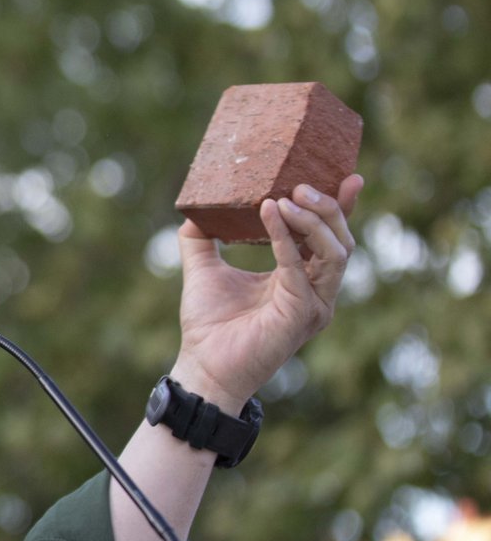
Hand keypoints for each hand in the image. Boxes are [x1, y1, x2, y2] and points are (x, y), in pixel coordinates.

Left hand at [171, 175, 363, 406]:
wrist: (202, 365)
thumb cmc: (208, 324)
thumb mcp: (204, 269)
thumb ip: (201, 238)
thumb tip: (194, 208)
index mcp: (300, 278)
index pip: (328, 236)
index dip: (340, 207)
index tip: (347, 175)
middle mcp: (315, 291)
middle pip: (340, 240)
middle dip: (327, 207)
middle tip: (301, 183)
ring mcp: (315, 304)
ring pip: (334, 252)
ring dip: (312, 220)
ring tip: (285, 197)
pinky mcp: (302, 313)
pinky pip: (300, 268)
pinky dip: (287, 238)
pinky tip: (270, 214)